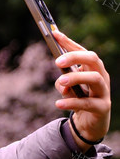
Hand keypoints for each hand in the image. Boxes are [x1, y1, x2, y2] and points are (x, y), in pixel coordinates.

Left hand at [52, 29, 110, 147]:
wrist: (89, 123)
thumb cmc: (78, 99)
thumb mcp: (67, 88)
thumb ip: (63, 82)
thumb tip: (62, 82)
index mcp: (92, 68)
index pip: (82, 51)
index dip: (69, 43)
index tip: (54, 34)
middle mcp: (101, 76)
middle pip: (93, 60)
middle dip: (75, 57)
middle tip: (57, 62)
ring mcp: (104, 92)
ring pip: (95, 79)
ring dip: (76, 77)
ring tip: (61, 81)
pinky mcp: (102, 108)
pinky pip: (88, 103)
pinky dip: (71, 102)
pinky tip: (58, 103)